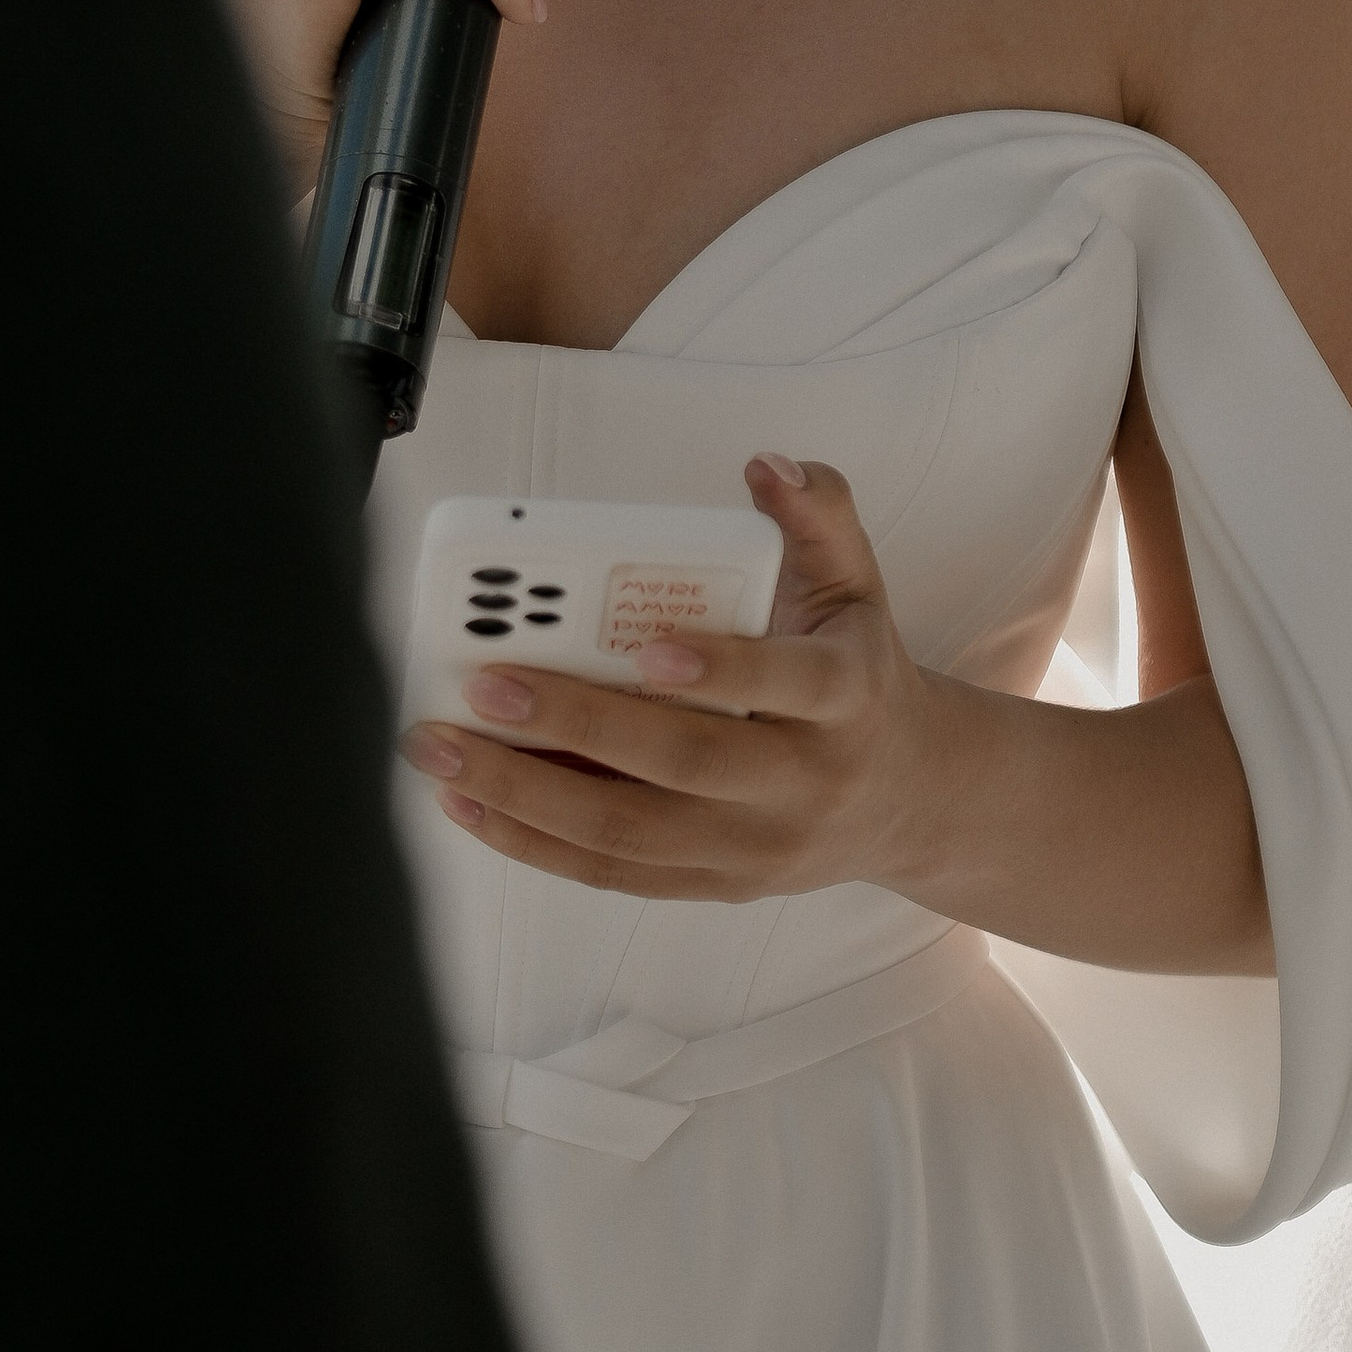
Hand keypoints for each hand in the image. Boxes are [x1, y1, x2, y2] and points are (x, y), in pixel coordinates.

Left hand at [398, 458, 950, 905]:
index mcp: (846, 697)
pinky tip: (469, 801)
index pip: (789, 684)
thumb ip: (819, 514)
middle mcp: (804, 784)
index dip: (720, 670)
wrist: (907, 797)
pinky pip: (613, 873)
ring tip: (443, 748)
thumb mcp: (856, 585)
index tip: (646, 646)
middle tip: (484, 683)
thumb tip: (770, 466)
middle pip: (685, 766)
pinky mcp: (713, 884)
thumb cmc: (856, 673)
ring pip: (631, 832)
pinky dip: (534, 841)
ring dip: (526, 793)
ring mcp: (756, 848)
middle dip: (575, 725)